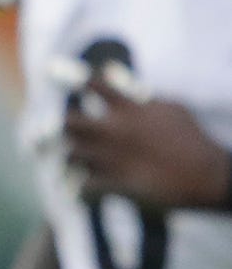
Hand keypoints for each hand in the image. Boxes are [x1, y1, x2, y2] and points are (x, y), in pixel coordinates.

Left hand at [62, 67, 231, 210]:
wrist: (200, 174)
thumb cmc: (191, 138)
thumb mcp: (174, 108)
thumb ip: (149, 100)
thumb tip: (134, 93)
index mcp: (129, 109)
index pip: (96, 86)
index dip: (85, 83)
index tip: (82, 85)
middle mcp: (114, 131)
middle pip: (71, 122)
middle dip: (68, 123)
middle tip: (74, 125)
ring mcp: (110, 158)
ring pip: (71, 154)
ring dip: (74, 154)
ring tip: (81, 155)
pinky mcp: (111, 183)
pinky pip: (82, 185)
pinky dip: (82, 185)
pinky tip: (88, 183)